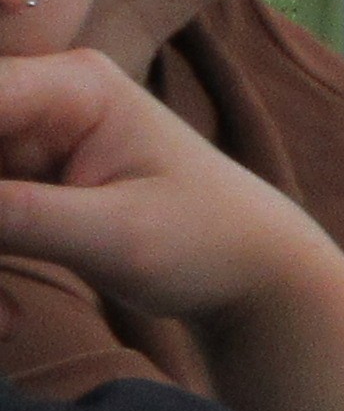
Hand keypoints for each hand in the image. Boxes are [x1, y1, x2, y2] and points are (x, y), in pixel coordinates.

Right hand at [0, 49, 343, 326]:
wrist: (252, 272)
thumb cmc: (207, 241)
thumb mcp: (112, 234)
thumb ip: (14, 216)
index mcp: (72, 84)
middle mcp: (40, 98)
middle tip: (2, 282)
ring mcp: (25, 140)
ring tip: (4, 321)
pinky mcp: (17, 182)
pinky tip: (7, 326)